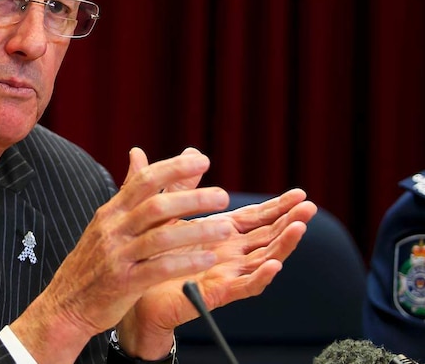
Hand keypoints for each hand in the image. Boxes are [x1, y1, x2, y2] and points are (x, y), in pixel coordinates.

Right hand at [11, 147, 235, 361]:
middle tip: (223, 196)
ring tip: (226, 229)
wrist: (66, 303)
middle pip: (155, 205)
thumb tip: (139, 153)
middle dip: (192, 198)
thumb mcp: (107, 221)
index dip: (173, 169)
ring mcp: (117, 255)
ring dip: (196, 231)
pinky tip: (207, 260)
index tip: (203, 161)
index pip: (143, 181)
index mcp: (111, 211)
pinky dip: (185, 263)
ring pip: (160, 237)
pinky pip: (158, 269)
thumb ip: (129, 190)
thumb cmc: (94, 261)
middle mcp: (113, 229)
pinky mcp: (123, 283)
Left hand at [115, 186, 317, 355]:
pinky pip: (244, 286)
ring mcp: (227, 273)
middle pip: (267, 236)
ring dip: (283, 244)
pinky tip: (274, 265)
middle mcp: (230, 253)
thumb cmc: (153, 253)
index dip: (278, 206)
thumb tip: (188, 150)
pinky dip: (261, 276)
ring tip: (300, 228)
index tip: (300, 193)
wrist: (135, 289)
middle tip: (309, 207)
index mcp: (221, 233)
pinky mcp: (217, 292)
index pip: (257, 217)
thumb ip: (180, 185)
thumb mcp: (167, 212)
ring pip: (263, 258)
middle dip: (289, 221)